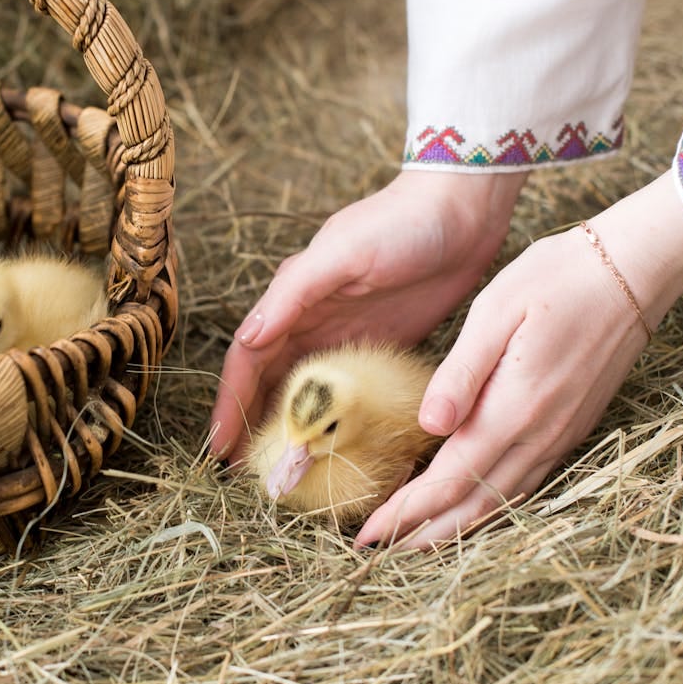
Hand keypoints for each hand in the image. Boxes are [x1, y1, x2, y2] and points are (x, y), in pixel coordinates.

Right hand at [209, 169, 526, 461]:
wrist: (462, 209)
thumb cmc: (400, 224)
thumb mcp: (343, 253)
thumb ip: (294, 293)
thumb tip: (248, 337)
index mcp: (292, 299)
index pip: (248, 360)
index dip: (231, 404)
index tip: (220, 448)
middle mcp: (309, 322)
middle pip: (269, 383)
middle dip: (252, 425)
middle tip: (246, 474)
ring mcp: (343, 337)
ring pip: (304, 393)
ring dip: (289, 428)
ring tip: (282, 470)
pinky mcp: (378, 348)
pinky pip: (347, 392)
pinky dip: (334, 420)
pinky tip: (337, 448)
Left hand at [354, 170, 682, 549]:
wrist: (630, 270)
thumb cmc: (555, 279)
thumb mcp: (496, 312)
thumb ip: (460, 373)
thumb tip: (428, 426)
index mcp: (513, 409)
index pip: (448, 480)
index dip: (406, 512)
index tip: (367, 532)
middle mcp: (539, 435)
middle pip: (474, 505)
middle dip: (423, 534)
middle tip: (378, 549)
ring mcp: (559, 435)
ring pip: (501, 500)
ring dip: (455, 526)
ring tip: (413, 541)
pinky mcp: (569, 426)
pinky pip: (523, 483)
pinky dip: (488, 504)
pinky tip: (466, 502)